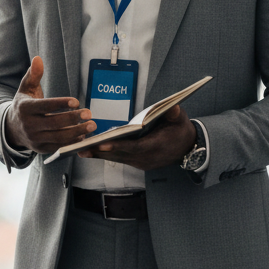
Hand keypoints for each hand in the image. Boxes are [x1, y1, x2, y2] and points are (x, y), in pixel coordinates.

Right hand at [4, 56, 95, 155]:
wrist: (11, 129)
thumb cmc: (24, 106)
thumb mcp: (25, 89)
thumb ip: (33, 75)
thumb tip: (38, 59)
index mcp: (25, 108)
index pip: (45, 106)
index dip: (61, 104)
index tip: (76, 101)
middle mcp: (29, 125)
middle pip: (54, 123)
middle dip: (73, 119)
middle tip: (89, 114)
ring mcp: (34, 139)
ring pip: (58, 137)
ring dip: (77, 132)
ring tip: (91, 126)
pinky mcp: (41, 149)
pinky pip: (58, 146)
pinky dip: (72, 143)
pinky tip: (83, 136)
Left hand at [78, 105, 196, 170]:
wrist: (187, 148)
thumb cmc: (181, 131)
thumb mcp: (180, 119)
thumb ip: (174, 113)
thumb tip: (171, 106)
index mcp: (156, 147)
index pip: (135, 148)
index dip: (118, 146)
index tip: (102, 144)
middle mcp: (147, 158)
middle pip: (121, 155)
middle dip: (101, 152)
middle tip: (82, 148)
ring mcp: (142, 162)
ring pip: (118, 159)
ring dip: (99, 155)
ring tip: (80, 150)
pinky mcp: (138, 162)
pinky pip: (119, 159)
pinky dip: (106, 155)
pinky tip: (91, 151)